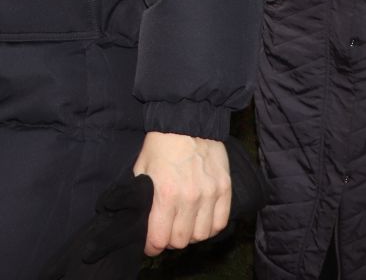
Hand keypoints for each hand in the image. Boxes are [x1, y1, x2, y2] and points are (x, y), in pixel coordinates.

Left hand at [133, 132, 230, 255]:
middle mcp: (190, 198)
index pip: (159, 238)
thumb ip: (142, 198)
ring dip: (190, 235)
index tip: (150, 243)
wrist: (187, 119)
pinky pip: (220, 223)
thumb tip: (141, 221)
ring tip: (184, 225)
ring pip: (201, 236)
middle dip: (170, 240)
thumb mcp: (141, 168)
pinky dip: (210, 228)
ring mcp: (210, 194)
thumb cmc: (160, 144)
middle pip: (181, 241)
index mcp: (165, 193)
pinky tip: (201, 220)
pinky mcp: (225, 189)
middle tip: (166, 231)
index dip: (152, 246)